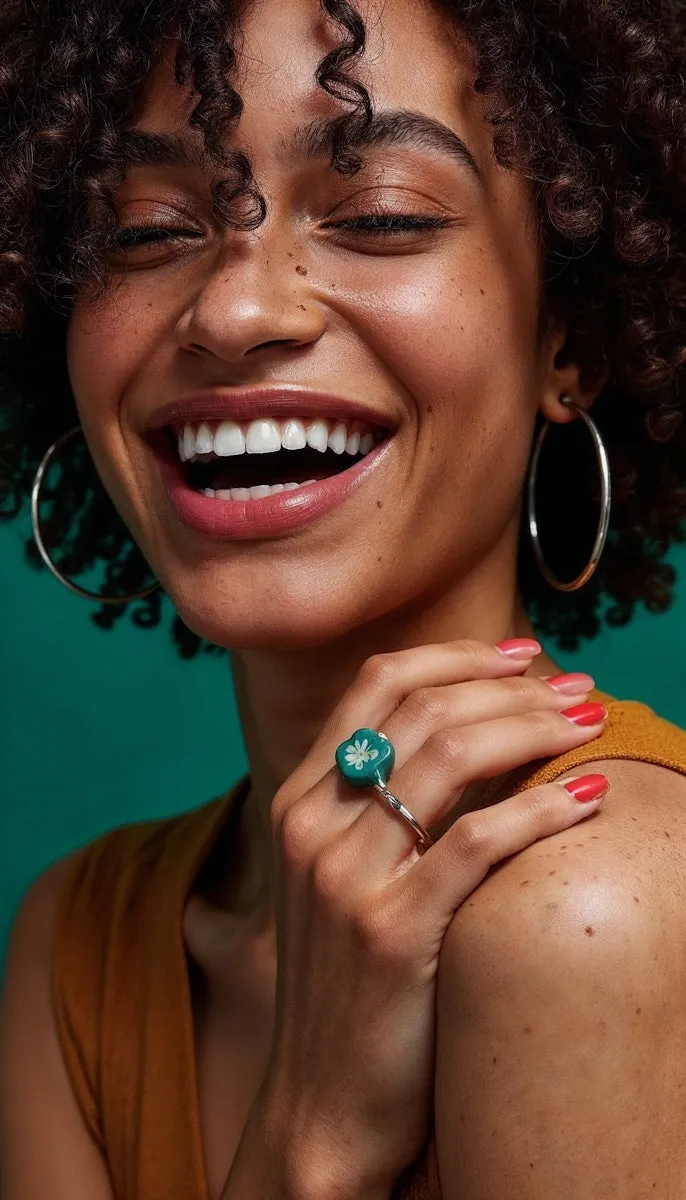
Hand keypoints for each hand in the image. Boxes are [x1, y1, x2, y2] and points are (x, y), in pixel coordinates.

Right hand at [255, 640, 607, 1196]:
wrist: (321, 1100)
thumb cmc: (347, 982)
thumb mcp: (342, 878)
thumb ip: (378, 807)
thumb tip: (468, 735)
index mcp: (300, 799)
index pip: (378, 684)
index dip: (456, 656)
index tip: (522, 652)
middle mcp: (313, 825)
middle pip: (423, 709)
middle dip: (511, 686)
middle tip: (579, 689)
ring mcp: (346, 879)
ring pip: (450, 757)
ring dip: (532, 727)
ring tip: (590, 725)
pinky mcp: (389, 934)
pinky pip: (476, 842)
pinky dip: (541, 809)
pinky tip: (589, 797)